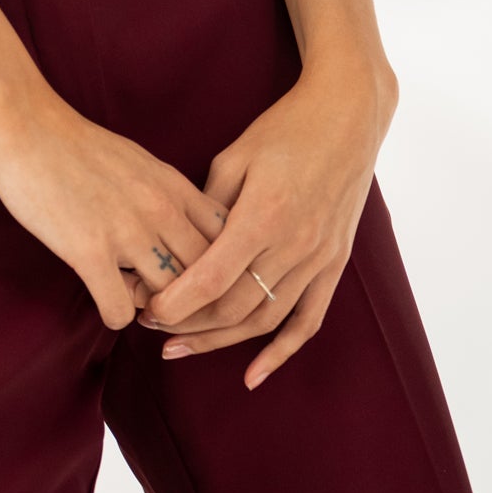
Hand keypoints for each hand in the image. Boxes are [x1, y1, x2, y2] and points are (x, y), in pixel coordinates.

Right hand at [0, 96, 230, 332]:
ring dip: (153, 309)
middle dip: (192, 299)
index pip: (228, 241)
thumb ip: (166, 196)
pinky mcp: (89, 251)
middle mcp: (159, 210)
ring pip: (169, 299)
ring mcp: (126, 232)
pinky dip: (115, 316)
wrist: (23, 125)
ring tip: (133, 298)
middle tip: (169, 303)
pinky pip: (121, 311)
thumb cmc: (75, 144)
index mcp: (174, 186)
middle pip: (206, 277)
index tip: (199, 279)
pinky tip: (104, 299)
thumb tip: (183, 230)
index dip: (220, 268)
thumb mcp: (138, 162)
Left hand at [135, 52, 399, 388]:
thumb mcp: (235, 156)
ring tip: (180, 347)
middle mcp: (293, 245)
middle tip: (149, 324)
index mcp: (263, 216)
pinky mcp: (334, 264)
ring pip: (266, 320)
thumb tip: (177, 241)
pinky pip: (309, 320)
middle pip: (235, 306)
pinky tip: (252, 375)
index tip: (144, 311)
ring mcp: (318, 259)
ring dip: (222, 341)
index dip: (176, 302)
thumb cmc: (284, 130)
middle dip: (188, 322)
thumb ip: (208, 204)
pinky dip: (281, 352)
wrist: (347, 117)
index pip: (212, 277)